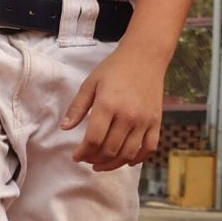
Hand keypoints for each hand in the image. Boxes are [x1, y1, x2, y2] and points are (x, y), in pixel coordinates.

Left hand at [63, 44, 166, 171]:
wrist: (146, 56)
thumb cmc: (115, 68)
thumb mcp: (91, 83)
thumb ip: (77, 107)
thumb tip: (65, 128)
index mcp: (108, 105)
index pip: (93, 140)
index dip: (82, 153)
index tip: (76, 156)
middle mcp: (128, 116)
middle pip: (110, 150)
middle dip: (95, 160)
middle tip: (87, 159)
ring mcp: (144, 120)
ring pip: (128, 153)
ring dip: (113, 164)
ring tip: (102, 164)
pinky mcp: (156, 122)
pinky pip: (149, 148)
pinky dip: (138, 159)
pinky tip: (127, 160)